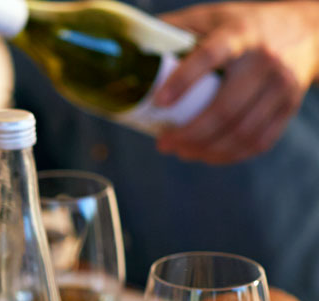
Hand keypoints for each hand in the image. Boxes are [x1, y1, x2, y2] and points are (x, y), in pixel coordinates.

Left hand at [155, 2, 318, 163]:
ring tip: (182, 151)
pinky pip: (258, 142)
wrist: (305, 30)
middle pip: (224, 109)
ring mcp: (281, 85)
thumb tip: (126, 51)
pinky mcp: (290, 106)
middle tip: (163, 144)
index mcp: (239, 34)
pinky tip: (207, 155)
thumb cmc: (244, 26)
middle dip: (188, 135)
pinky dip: (229, 156)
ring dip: (205, 150)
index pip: (210, 55)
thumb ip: (174, 31)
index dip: (183, 80)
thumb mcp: (211, 18)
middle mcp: (264, 59)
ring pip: (240, 132)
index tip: (159, 102)